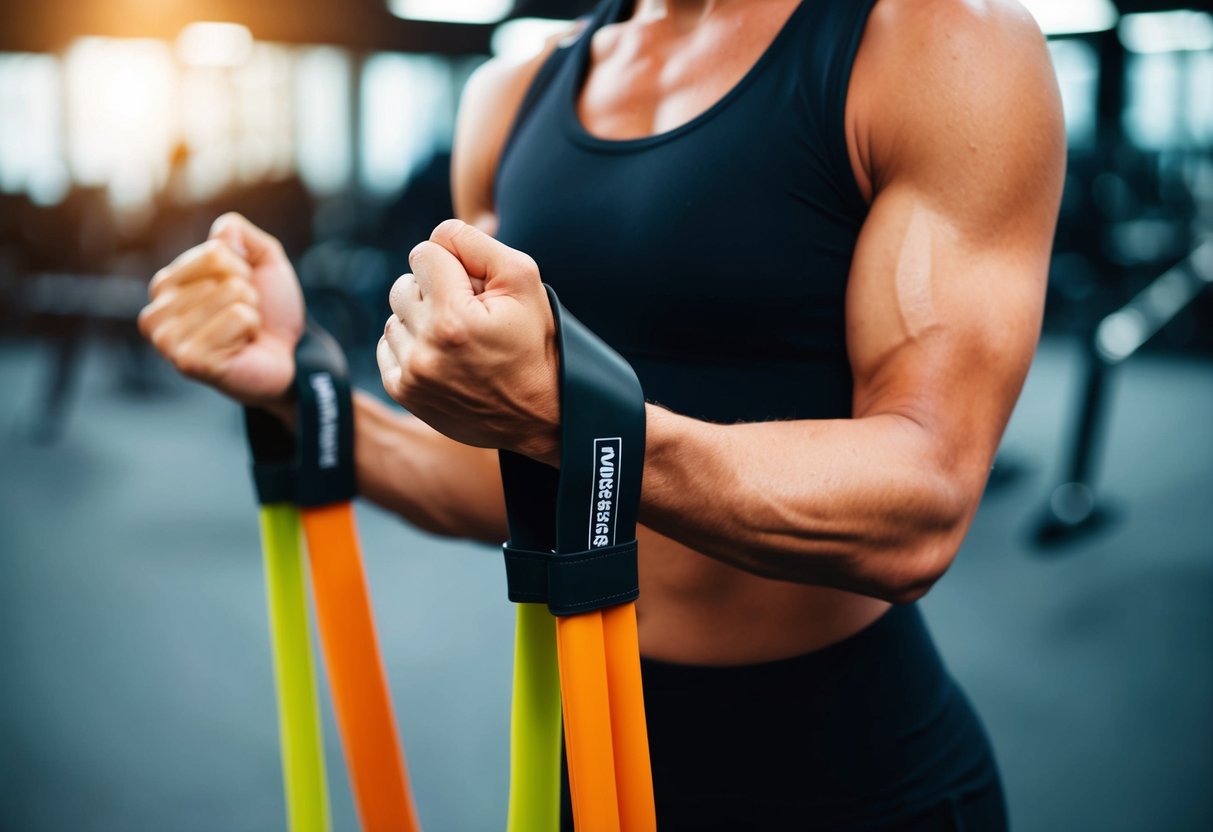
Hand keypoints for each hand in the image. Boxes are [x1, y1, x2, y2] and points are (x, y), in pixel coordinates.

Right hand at [138, 213, 304, 407]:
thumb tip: (223, 230)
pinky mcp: (189, 360)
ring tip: (242, 333)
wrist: (289, 356)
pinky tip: (240, 348)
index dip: (242, 269)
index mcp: (165, 286)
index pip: (214, 253)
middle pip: (222, 274)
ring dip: (249, 313)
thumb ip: (241, 234)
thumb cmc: (269, 312)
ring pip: (231, 295)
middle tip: (243, 318)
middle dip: (247, 294)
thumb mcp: (263, 262)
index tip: (242, 294)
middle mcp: (156, 313)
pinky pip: (237, 318)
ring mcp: (168, 341)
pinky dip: (249, 330)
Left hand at [378, 219, 559, 462]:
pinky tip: (443, 355)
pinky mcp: (403, 393)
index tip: (475, 287)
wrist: (539, 415)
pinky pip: (387, 347)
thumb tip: (437, 236)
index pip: (424, 253)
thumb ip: (476, 243)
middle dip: (434, 291)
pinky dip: (411, 345)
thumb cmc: (534, 343)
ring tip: (457, 337)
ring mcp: (411, 374)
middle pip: (403, 284)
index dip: (453, 263)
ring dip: (421, 319)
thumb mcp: (523, 280)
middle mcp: (425, 348)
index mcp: (452, 317)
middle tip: (469, 314)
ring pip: (395, 316)